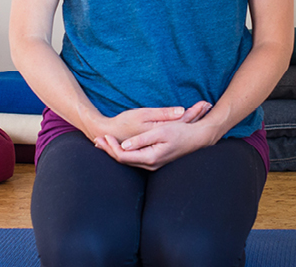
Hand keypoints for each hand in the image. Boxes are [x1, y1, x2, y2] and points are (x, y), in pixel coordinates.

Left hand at [94, 101, 216, 169]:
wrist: (198, 138)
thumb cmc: (181, 132)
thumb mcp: (160, 131)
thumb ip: (141, 140)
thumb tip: (124, 146)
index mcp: (151, 157)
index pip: (124, 156)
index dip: (111, 147)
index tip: (104, 136)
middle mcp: (151, 164)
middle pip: (124, 160)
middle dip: (109, 150)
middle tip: (97, 140)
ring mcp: (153, 164)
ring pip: (128, 160)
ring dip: (115, 152)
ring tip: (103, 142)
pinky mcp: (155, 160)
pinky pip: (135, 159)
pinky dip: (124, 152)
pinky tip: (118, 146)